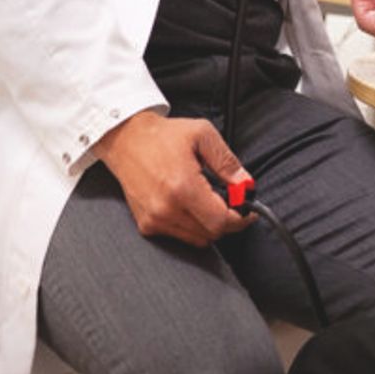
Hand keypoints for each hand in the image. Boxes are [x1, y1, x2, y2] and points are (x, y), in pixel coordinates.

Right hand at [92, 110, 249, 246]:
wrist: (126, 140)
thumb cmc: (162, 136)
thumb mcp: (202, 135)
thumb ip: (227, 162)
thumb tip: (246, 185)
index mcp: (182, 187)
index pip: (221, 221)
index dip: (241, 218)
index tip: (248, 210)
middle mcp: (166, 209)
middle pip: (212, 233)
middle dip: (228, 219)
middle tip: (231, 201)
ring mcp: (154, 220)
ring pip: (197, 238)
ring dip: (209, 223)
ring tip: (207, 199)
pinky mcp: (146, 225)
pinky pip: (180, 235)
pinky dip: (192, 225)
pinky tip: (190, 204)